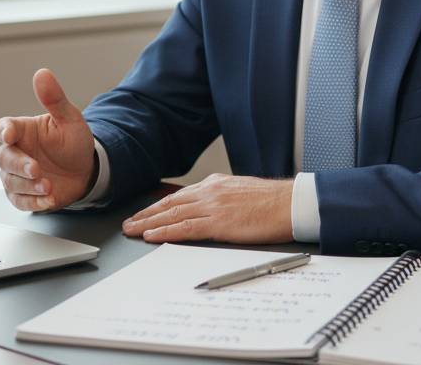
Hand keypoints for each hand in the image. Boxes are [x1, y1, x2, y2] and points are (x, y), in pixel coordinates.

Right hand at [0, 69, 96, 211]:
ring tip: (48, 186)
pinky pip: (20, 201)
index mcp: (23, 131)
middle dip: (18, 165)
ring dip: (28, 186)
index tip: (10, 134)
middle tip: (35, 169)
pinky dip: (33, 203)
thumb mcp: (70, 119)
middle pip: (3, 158)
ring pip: (10, 182)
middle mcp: (16, 152)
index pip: (4, 128)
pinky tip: (49, 199)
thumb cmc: (73, 142)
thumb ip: (55, 99)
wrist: (85, 169)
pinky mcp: (24, 194)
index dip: (4, 131)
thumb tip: (42, 74)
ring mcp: (18, 175)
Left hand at [122, 174, 293, 243]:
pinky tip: (151, 235)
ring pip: (172, 214)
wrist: (291, 203)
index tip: (145, 213)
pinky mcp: (219, 222)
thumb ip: (223, 198)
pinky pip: (185, 227)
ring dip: (148, 223)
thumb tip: (210, 210)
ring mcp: (214, 206)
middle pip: (170, 204)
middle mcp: (211, 191)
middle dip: (146, 214)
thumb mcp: (242, 192)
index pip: (180, 196)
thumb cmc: (273, 202)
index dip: (159, 206)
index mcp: (216, 184)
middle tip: (128, 223)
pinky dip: (165, 231)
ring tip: (131, 230)